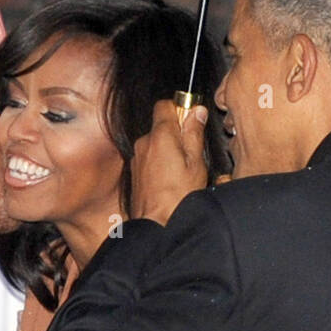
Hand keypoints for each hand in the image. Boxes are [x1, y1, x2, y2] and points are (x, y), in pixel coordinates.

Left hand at [130, 101, 209, 223]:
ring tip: (182, 171)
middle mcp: (144, 143)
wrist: (155, 225)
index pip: (165, 105)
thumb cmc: (177, 198)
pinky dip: (159, 164)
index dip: (179, 108)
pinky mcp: (134, 173)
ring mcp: (136, 159)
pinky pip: (148, 159)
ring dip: (168, 151)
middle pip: (160, 126)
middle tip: (192, 152)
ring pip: (154, 144)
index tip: (191, 119)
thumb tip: (197, 111)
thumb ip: (194, 134)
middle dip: (176, 134)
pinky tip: (170, 180)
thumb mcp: (196, 163)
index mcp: (160, 136)